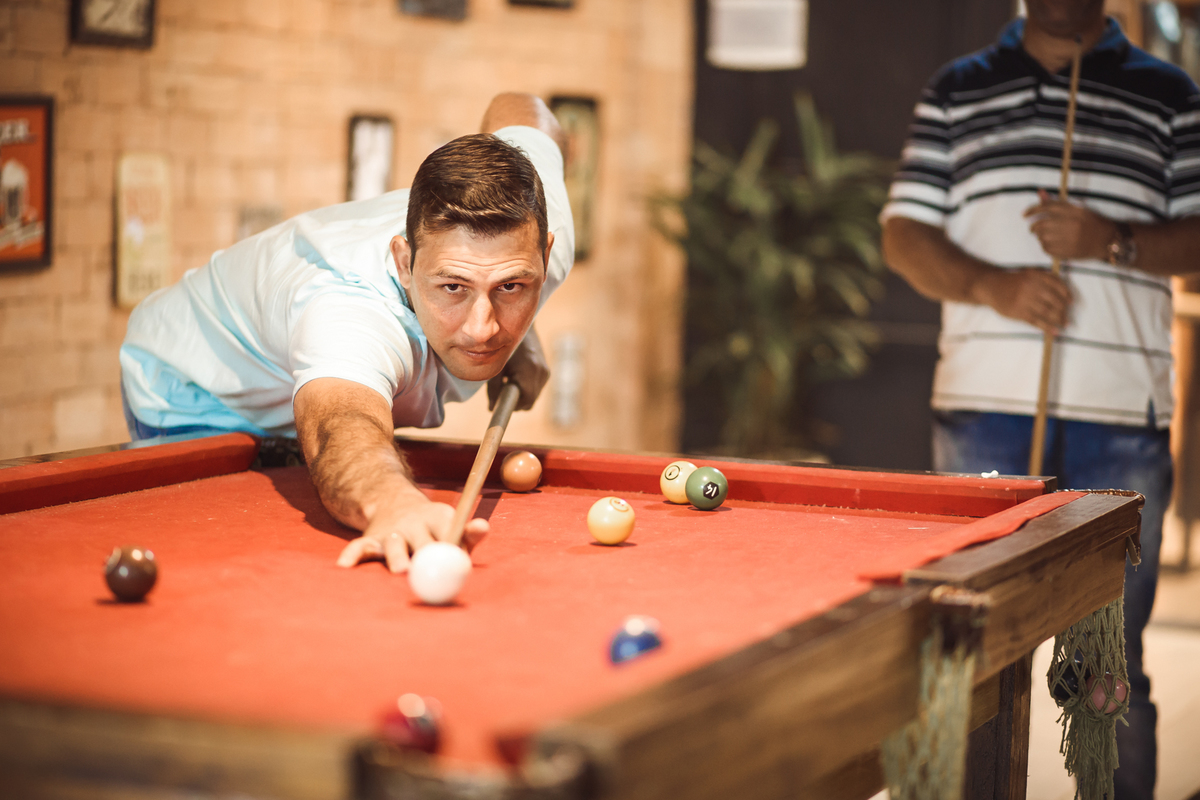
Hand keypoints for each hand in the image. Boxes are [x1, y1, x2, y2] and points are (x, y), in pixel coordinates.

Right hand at [336, 492, 488, 572]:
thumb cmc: (433, 527)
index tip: (460, 559)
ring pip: (395, 546)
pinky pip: (359, 548)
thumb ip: (469, 533)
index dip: (455, 546)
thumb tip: (483, 527)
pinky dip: (352, 555)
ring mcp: (392, 531)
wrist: (394, 504)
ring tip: (401, 570)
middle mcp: (414, 522)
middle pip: (424, 542)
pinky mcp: (372, 540)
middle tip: (435, 569)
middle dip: (428, 554)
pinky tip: (345, 566)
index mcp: (438, 516)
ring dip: (397, 558)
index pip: (449, 530)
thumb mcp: (452, 525)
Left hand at [488, 325, 549, 410]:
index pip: (525, 402)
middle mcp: (541, 372)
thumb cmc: (504, 345)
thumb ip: (493, 388)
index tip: (501, 405)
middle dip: (515, 401)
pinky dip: (526, 386)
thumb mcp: (496, 367)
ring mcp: (545, 371)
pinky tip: (516, 374)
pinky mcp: (546, 370)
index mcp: (529, 371)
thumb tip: (491, 408)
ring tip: (508, 379)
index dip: (513, 407)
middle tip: (501, 390)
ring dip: (521, 393)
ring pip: (533, 395)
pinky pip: (536, 387)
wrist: (520, 324)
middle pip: (530, 401)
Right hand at [973, 266, 1071, 333]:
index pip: (1057, 285)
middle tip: (1068, 317)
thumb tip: (1063, 293)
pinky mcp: (1018, 312)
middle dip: (1063, 310)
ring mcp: (1025, 301)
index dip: (1067, 295)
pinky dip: (1046, 328)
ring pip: (1047, 312)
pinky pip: (1036, 321)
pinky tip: (1054, 332)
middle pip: (1054, 301)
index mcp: (1036, 276)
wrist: (991, 287)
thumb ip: (1044, 279)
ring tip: (1065, 325)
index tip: (1071, 302)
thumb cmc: (1011, 282)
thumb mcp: (1028, 274)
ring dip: (1058, 320)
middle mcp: (1031, 287)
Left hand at [1024, 189, 1115, 260]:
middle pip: (1041, 225)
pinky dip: (1045, 247)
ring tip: (1046, 237)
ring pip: (1042, 238)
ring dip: (1040, 237)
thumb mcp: (1076, 208)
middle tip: (1033, 229)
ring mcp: (1070, 239)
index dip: (1032, 210)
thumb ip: (1056, 203)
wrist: (1107, 239)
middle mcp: (1071, 224)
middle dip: (1034, 227)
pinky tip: (1051, 245)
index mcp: (1073, 211)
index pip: (1047, 208)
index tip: (1024, 215)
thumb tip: (1040, 192)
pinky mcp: (1069, 252)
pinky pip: (1047, 250)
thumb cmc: (1090, 222)